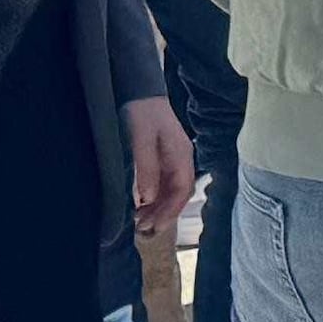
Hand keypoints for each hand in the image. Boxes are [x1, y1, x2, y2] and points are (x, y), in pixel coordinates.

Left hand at [127, 95, 195, 236]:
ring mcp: (172, 159)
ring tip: (140, 221)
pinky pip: (161, 183)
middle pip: (178, 193)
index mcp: (182, 155)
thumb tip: (148, 198)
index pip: (183, 190)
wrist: (139, 92)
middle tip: (143, 229)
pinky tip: (140, 204)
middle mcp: (180, 159)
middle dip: (164, 213)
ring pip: (170, 190)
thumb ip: (147, 169)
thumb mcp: (141, 141)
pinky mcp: (161, 157)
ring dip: (157, 207)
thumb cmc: (142, 113)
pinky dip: (153, 197)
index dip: (171, 210)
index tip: (156, 226)